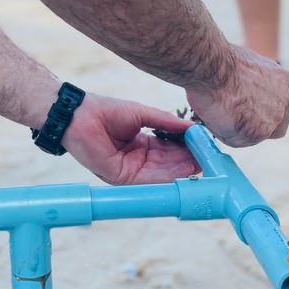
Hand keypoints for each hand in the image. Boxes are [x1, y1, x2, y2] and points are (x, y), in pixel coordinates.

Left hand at [60, 94, 199, 184]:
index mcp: (140, 144)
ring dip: (182, 169)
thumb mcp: (142, 114)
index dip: (186, 148)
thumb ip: (166, 122)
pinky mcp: (121, 177)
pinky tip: (184, 169)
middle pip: (167, 163)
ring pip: (161, 173)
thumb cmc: (105, 110)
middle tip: (209, 158)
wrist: (79, 114)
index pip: (168, 149)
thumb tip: (192, 127)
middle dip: (188, 161)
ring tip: (202, 163)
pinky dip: (168, 175)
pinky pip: (149, 178)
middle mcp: (136, 159)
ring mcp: (129, 169)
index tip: (204, 146)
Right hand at [185, 45, 288, 147]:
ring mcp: (272, 119)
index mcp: (280, 78)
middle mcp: (282, 101)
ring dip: (240, 129)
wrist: (213, 69)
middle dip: (262, 125)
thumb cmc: (221, 62)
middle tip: (238, 116)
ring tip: (220, 111)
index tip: (288, 110)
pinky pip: (239, 141)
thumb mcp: (247, 62)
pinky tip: (216, 118)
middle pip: (280, 124)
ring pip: (258, 135)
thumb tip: (244, 90)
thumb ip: (255, 80)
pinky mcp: (257, 133)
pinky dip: (226, 134)